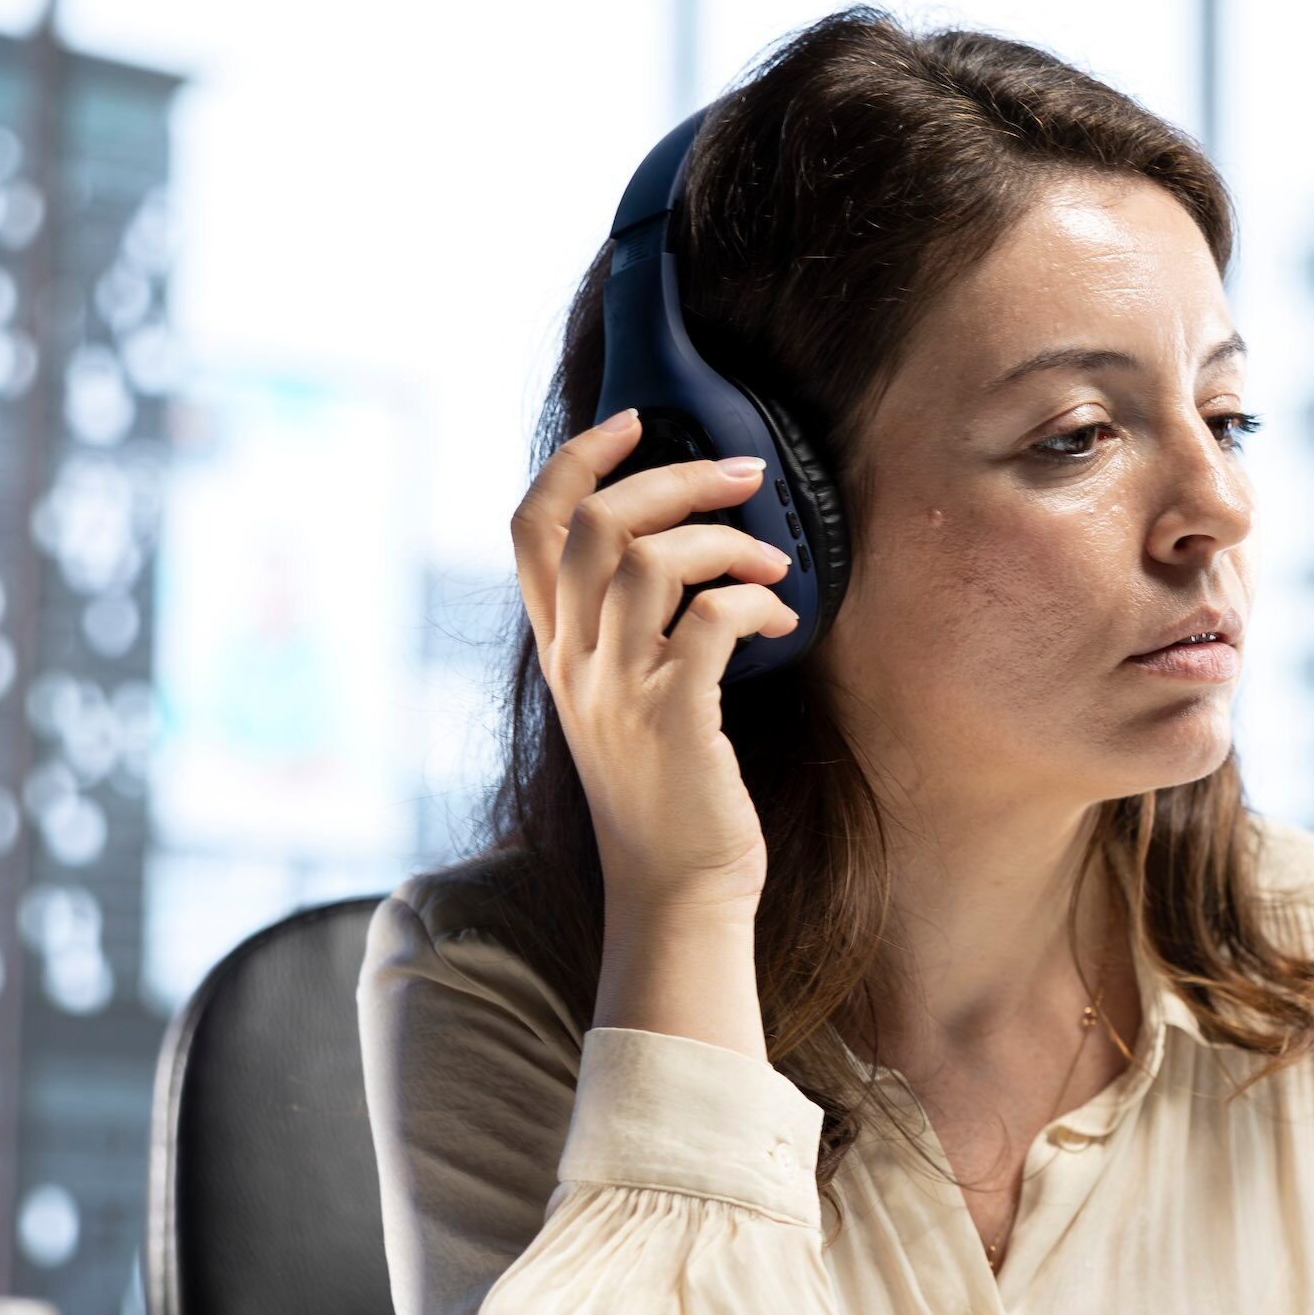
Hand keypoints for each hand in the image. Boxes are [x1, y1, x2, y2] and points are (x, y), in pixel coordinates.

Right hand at [511, 409, 800, 921]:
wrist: (678, 894)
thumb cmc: (670, 797)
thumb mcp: (625, 705)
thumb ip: (629, 634)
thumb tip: (680, 557)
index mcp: (558, 652)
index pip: (531, 528)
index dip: (575, 460)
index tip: (631, 421)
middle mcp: (575, 664)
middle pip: (594, 524)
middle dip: (673, 478)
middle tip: (745, 474)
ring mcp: (618, 690)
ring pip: (647, 560)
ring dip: (725, 540)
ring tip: (773, 561)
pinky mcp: (674, 717)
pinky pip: (710, 620)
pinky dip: (755, 602)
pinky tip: (782, 620)